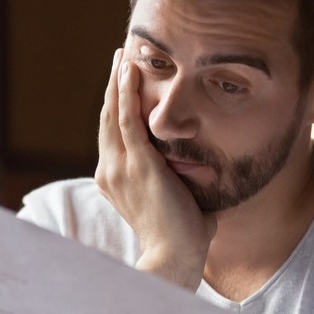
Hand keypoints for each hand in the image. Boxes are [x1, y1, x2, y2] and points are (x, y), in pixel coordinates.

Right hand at [95, 49, 215, 289]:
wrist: (174, 259)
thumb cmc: (182, 238)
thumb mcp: (178, 201)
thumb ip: (184, 183)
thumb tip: (206, 171)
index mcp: (115, 180)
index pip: (113, 134)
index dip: (116, 106)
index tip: (123, 83)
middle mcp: (110, 170)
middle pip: (107, 117)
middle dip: (114, 85)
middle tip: (119, 57)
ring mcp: (120, 166)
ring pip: (113, 112)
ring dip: (118, 81)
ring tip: (122, 55)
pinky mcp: (137, 164)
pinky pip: (127, 119)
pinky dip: (127, 92)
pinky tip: (129, 70)